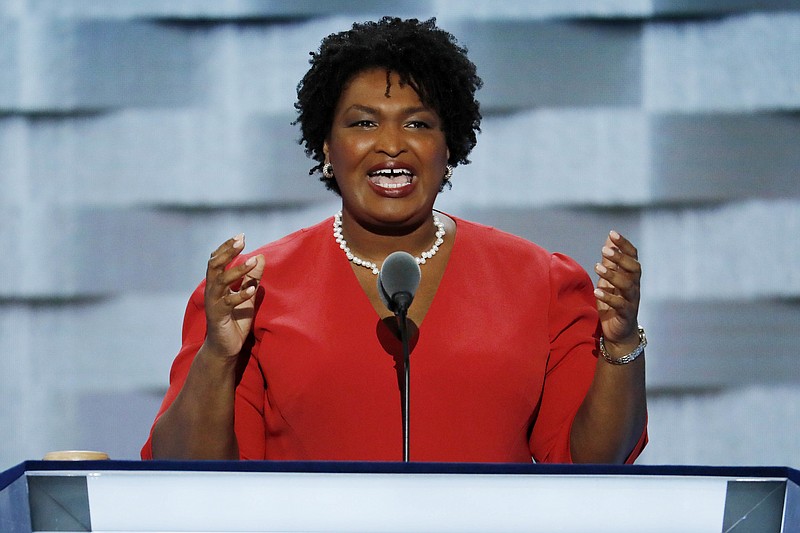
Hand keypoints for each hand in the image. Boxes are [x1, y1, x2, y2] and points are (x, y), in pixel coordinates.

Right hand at [203, 234, 264, 359]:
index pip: (217, 260)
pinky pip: (228, 303)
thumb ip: (252, 278)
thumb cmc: (234, 320)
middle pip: (214, 265)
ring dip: (237, 270)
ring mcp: (213, 303)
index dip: (227, 247)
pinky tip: (252, 289)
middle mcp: (212, 291)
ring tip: (252, 262)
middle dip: (227, 252)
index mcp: (217, 284)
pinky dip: (240, 295)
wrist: (225, 348)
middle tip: (241, 241)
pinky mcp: (218, 317)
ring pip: (220, 281)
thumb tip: (261, 257)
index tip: (241, 236)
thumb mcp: (247, 295)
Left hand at [593, 231, 640, 350]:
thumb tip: (609, 237)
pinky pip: (620, 304)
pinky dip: (609, 297)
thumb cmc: (614, 302)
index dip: (624, 244)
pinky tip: (597, 291)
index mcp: (631, 276)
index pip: (633, 256)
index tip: (612, 233)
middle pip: (634, 268)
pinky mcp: (626, 314)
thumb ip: (609, 260)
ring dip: (612, 275)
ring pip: (627, 285)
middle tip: (604, 250)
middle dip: (620, 258)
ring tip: (597, 267)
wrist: (619, 332)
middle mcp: (634, 286)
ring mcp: (632, 300)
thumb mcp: (609, 278)